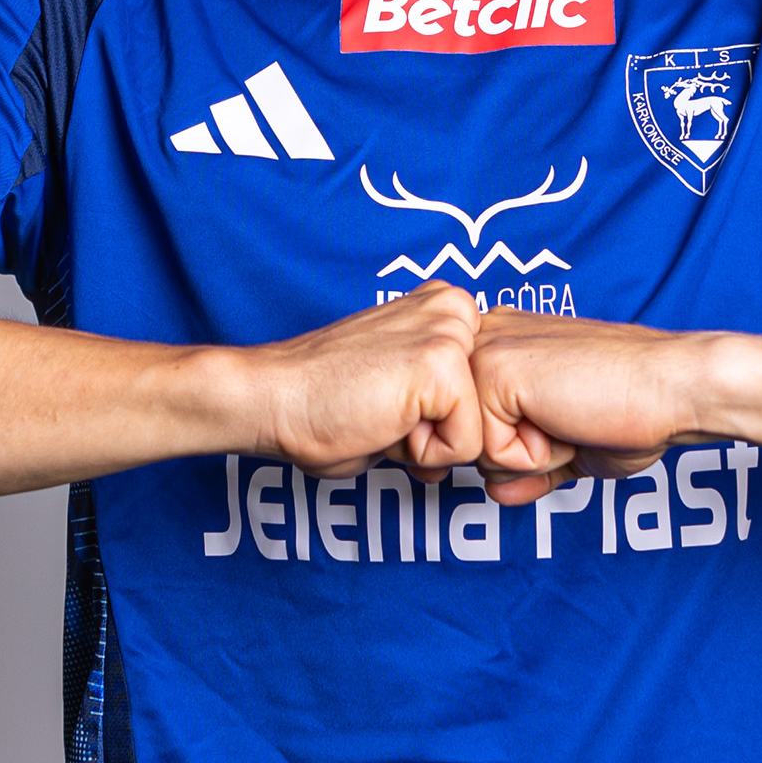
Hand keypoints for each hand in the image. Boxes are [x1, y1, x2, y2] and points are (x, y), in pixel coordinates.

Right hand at [244, 284, 542, 481]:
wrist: (273, 399)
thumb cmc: (322, 403)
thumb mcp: (401, 389)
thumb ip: (442, 400)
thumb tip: (477, 439)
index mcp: (446, 308)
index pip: (482, 392)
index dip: (435, 420)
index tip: (385, 404)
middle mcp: (456, 309)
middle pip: (488, 409)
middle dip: (439, 432)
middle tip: (381, 413)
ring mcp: (451, 333)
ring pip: (480, 430)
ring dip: (429, 444)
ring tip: (381, 417)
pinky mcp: (443, 366)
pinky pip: (465, 446)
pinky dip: (423, 455)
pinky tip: (382, 424)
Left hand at [469, 311, 713, 503]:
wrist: (672, 388)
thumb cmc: (634, 408)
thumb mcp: (567, 445)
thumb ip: (525, 466)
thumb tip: (496, 493)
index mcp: (500, 346)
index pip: (473, 432)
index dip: (521, 449)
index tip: (568, 417)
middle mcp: (485, 340)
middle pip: (467, 444)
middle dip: (523, 454)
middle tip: (573, 417)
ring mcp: (485, 351)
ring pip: (475, 453)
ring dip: (531, 456)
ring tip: (571, 416)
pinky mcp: (494, 370)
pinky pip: (492, 454)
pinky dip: (537, 457)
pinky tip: (568, 418)